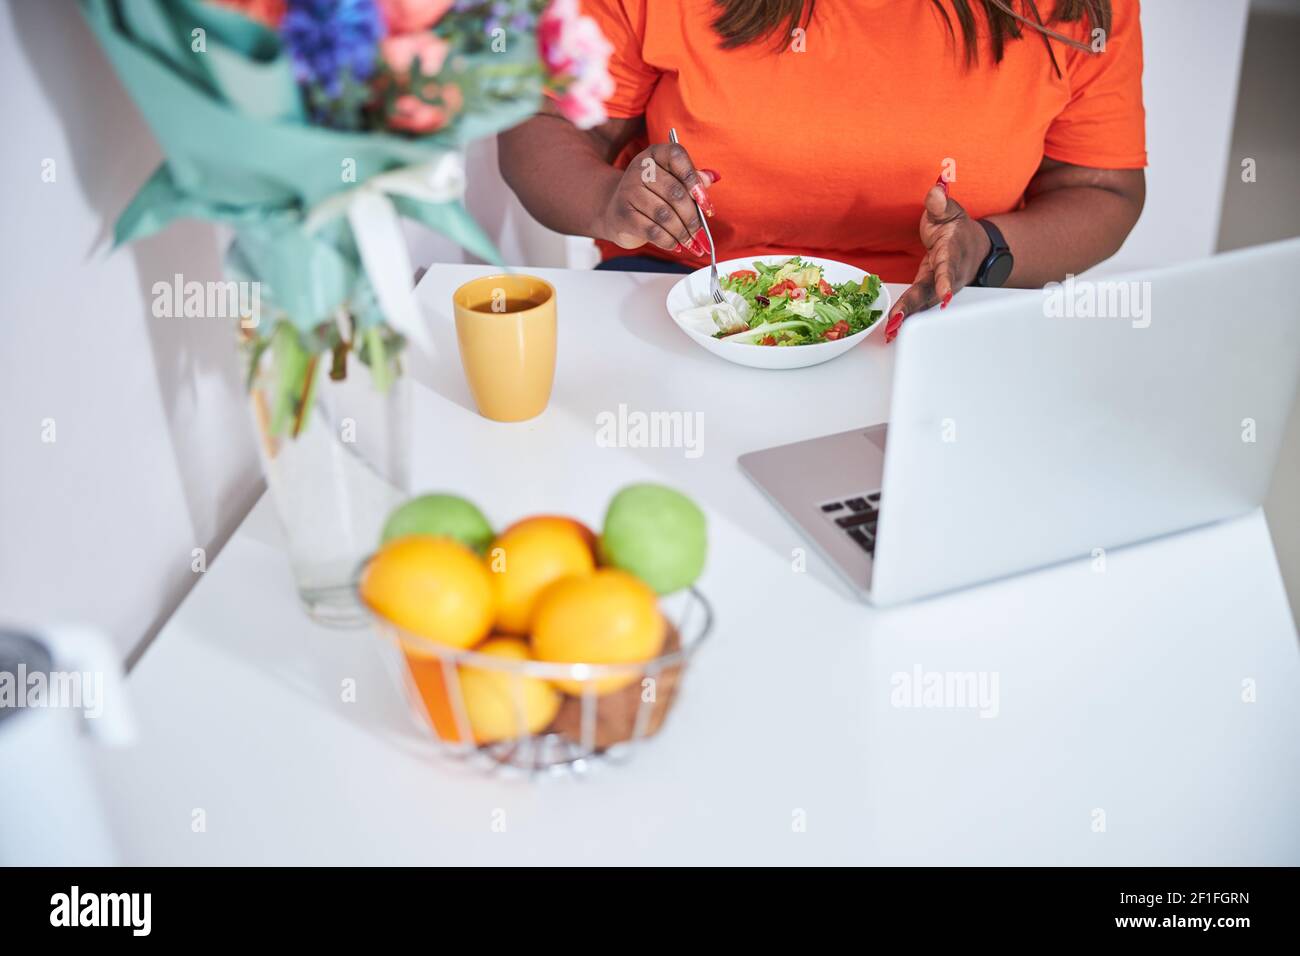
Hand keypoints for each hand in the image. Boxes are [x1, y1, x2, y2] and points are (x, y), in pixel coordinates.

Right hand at [596, 142, 718, 257]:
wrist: (616, 210)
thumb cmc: (651, 195)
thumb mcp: (672, 181)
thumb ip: (692, 178)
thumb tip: (712, 178)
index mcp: (655, 154)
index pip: (677, 156)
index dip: (694, 180)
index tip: (706, 204)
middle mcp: (640, 169)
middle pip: (674, 192)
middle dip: (692, 217)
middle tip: (701, 234)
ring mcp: (628, 191)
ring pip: (665, 215)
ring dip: (682, 233)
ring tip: (692, 243)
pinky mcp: (623, 215)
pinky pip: (653, 231)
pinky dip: (669, 241)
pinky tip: (676, 245)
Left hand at [885, 177, 992, 342]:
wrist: (973, 248)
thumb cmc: (956, 229)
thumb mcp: (950, 211)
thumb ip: (941, 204)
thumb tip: (936, 192)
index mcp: (952, 252)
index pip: (948, 266)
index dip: (945, 279)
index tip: (944, 293)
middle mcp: (948, 274)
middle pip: (930, 292)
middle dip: (914, 307)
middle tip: (896, 321)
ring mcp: (940, 287)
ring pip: (924, 303)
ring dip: (907, 318)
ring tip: (890, 332)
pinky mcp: (930, 294)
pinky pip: (918, 307)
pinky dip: (905, 319)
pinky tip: (890, 331)